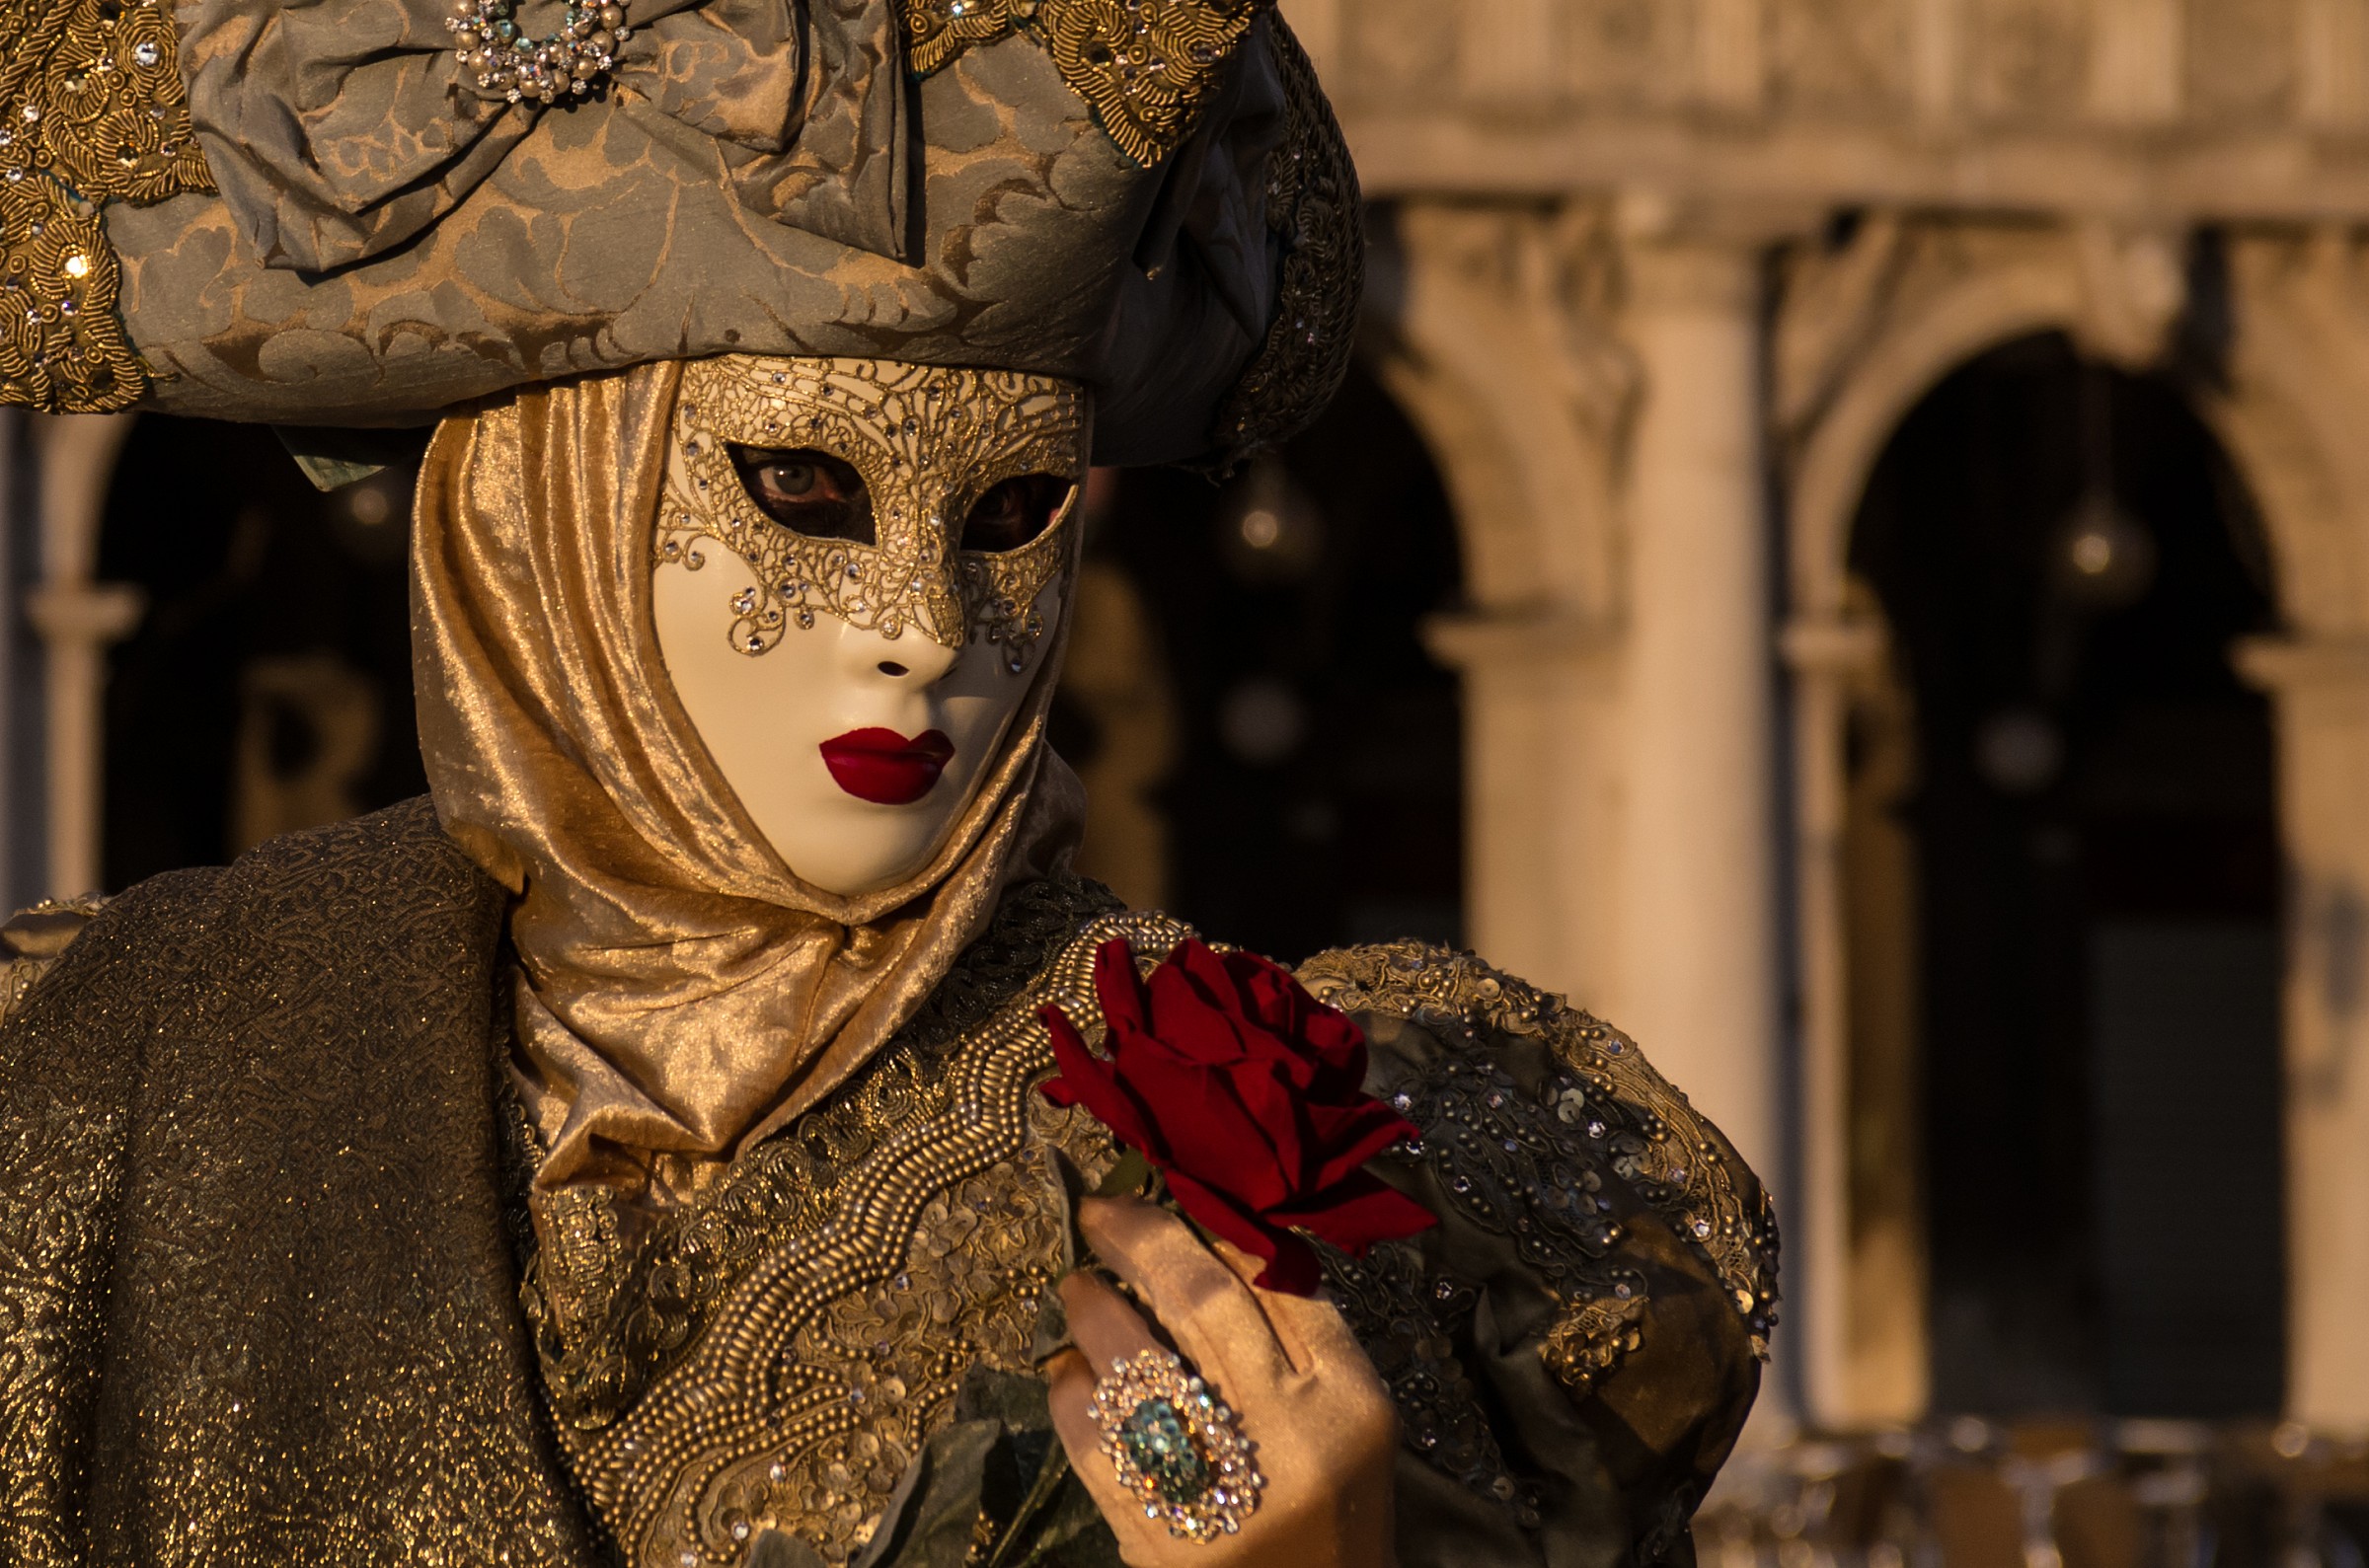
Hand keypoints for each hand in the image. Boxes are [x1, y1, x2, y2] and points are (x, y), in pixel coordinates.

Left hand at [1045, 1197, 1398, 1567]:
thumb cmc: (1333, 1502)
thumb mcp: (1347, 1414)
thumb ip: (1296, 1334)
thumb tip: (1209, 1235)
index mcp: (1350, 1399)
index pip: (1277, 1283)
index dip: (1212, 1230)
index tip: (1168, 1199)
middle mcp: (1292, 1437)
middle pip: (1203, 1303)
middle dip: (1140, 1243)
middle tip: (1100, 1214)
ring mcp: (1225, 1491)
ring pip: (1139, 1365)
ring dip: (1093, 1312)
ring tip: (1077, 1289)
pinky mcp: (1166, 1539)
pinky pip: (1096, 1445)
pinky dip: (1072, 1395)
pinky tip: (1070, 1372)